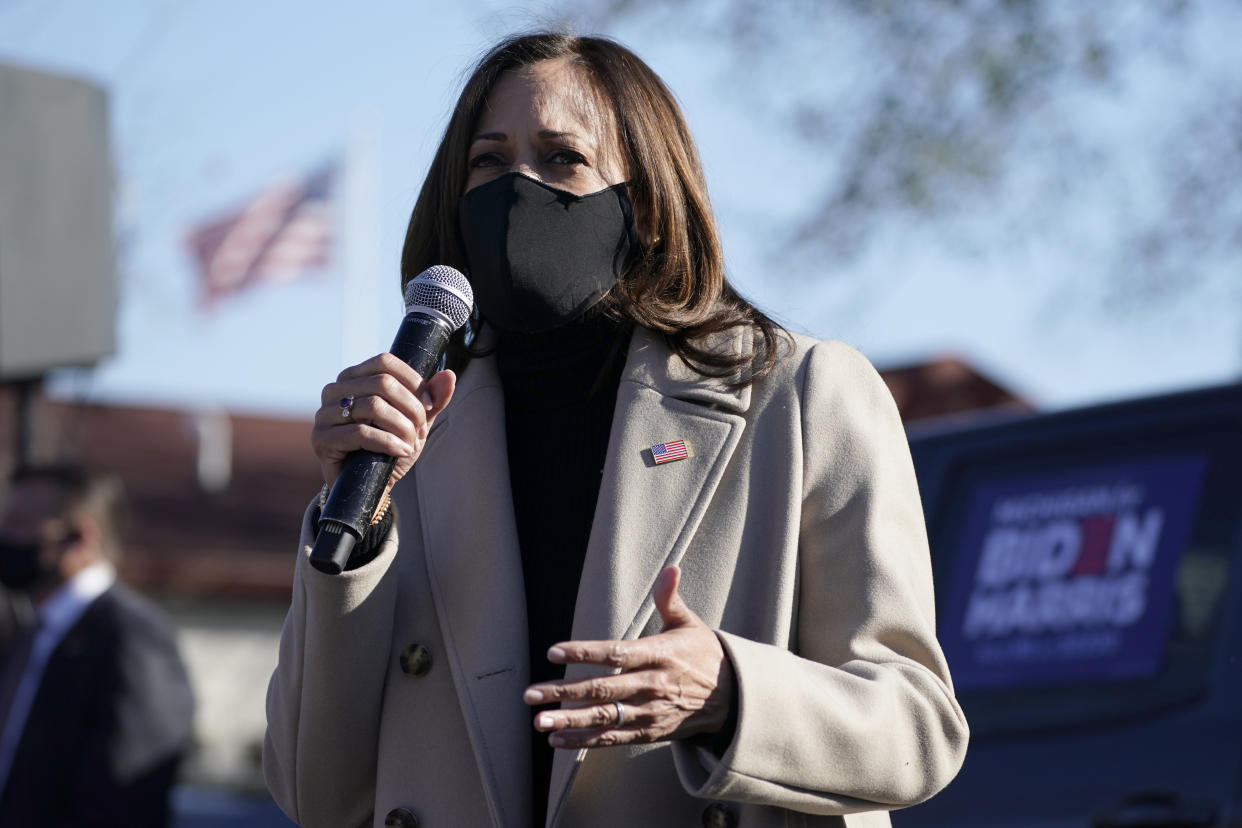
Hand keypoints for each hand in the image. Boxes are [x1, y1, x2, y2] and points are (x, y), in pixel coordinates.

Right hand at [310, 353, 455, 486]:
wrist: (370, 486)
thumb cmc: (390, 448)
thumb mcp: (416, 422)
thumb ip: (433, 399)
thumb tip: (449, 375)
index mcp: (354, 377)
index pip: (385, 362)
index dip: (412, 381)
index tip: (429, 405)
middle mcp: (334, 390)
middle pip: (382, 383)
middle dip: (411, 409)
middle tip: (421, 431)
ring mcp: (324, 414)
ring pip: (373, 406)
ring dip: (401, 428)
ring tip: (411, 444)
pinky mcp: (321, 439)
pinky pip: (360, 432)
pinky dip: (388, 442)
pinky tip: (401, 452)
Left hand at [523, 565, 735, 748]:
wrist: (732, 699)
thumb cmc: (703, 654)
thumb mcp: (690, 624)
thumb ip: (671, 599)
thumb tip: (671, 568)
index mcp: (659, 655)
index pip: (616, 653)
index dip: (584, 652)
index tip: (553, 652)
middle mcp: (652, 686)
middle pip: (602, 690)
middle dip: (564, 692)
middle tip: (531, 694)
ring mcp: (649, 712)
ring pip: (604, 718)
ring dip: (569, 720)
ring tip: (538, 721)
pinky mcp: (648, 732)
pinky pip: (613, 739)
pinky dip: (584, 741)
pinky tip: (557, 739)